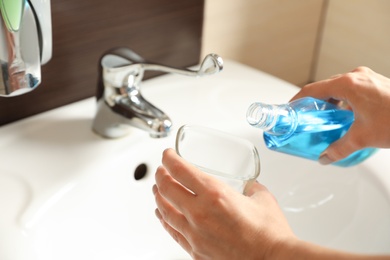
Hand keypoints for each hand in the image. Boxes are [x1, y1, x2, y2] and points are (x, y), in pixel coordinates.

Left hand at [153, 148, 294, 258]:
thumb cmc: (269, 233)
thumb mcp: (262, 198)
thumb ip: (252, 188)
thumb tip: (250, 186)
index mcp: (214, 194)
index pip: (180, 170)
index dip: (169, 159)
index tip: (167, 155)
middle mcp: (199, 212)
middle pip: (167, 188)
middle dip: (161, 175)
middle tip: (161, 170)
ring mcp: (194, 233)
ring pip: (164, 210)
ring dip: (158, 195)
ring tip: (157, 189)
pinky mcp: (195, 250)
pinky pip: (171, 231)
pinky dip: (163, 219)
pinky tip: (161, 214)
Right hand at [291, 66, 389, 163]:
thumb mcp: (362, 137)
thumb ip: (338, 149)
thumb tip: (325, 157)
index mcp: (348, 84)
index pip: (312, 89)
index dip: (297, 99)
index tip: (290, 108)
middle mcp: (356, 76)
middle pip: (325, 87)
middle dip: (313, 103)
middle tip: (306, 117)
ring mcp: (368, 78)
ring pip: (339, 87)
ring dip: (329, 101)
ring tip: (325, 118)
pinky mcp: (376, 83)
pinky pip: (352, 88)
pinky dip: (343, 100)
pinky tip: (346, 115)